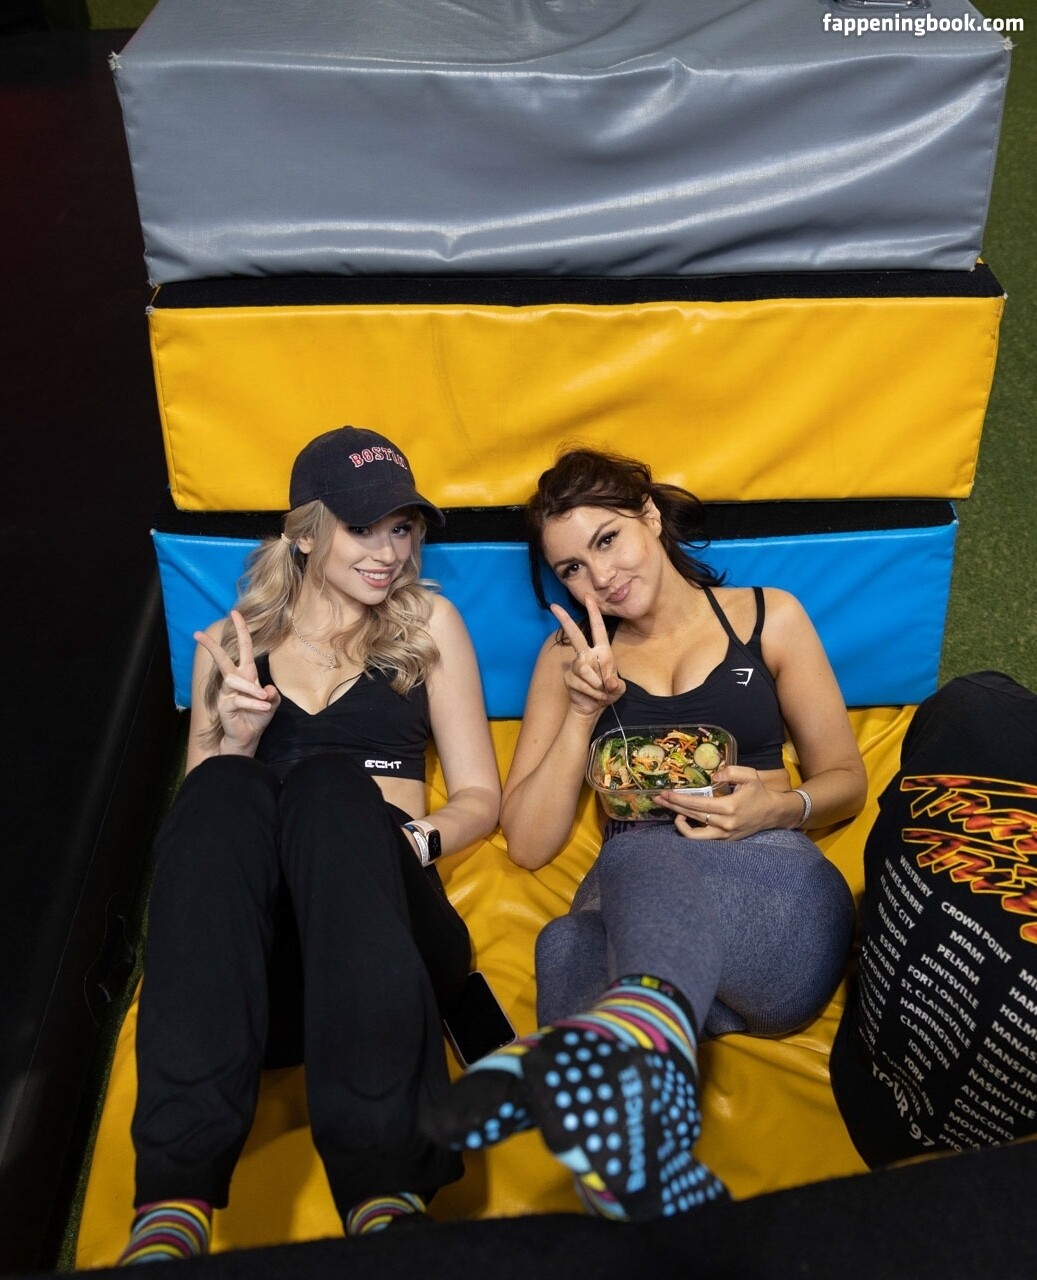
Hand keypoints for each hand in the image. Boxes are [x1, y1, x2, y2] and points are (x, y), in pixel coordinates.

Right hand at [194, 609, 279, 754]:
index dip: (241, 630)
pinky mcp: (224, 704)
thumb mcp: (271, 703)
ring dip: (252, 690)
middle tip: (197, 633)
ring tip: (264, 699)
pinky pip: (239, 699)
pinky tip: (262, 708)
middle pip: (222, 658)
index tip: (235, 613)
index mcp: (246, 673)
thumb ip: (272, 694)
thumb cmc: (257, 715)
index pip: (243, 648)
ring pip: (235, 681)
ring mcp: (227, 691)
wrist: (249, 736)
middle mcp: (234, 679)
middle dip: (211, 645)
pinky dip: (253, 703)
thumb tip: (268, 689)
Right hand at [549, 595, 626, 718]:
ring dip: (596, 684)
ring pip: (583, 668)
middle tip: (554, 607)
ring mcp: (576, 665)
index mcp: (602, 651)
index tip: (588, 597)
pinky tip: (593, 695)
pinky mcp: (568, 676)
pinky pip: (580, 682)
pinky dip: (591, 692)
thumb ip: (617, 686)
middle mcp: (587, 654)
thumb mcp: (618, 690)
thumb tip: (609, 683)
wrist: (592, 707)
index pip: (598, 628)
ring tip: (601, 692)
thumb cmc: (607, 692)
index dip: (594, 613)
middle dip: (565, 620)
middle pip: (575, 635)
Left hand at [655, 764, 774, 840]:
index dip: (679, 799)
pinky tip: (686, 819)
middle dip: (673, 807)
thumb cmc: (759, 792)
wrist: (773, 812)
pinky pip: (702, 839)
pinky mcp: (725, 840)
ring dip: (680, 823)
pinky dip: (691, 831)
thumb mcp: (749, 775)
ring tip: (673, 812)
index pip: (698, 804)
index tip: (666, 794)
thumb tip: (711, 777)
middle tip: (659, 799)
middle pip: (691, 817)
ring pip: (694, 835)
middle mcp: (725, 824)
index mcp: (729, 807)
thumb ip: (730, 771)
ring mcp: (725, 835)